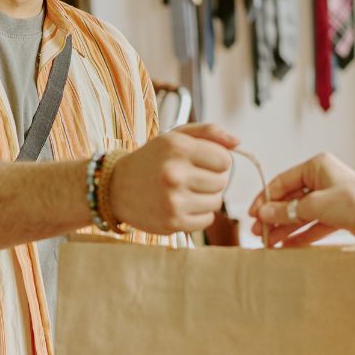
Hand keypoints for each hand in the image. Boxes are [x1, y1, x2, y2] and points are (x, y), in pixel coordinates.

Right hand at [108, 123, 238, 233]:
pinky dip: (199, 214)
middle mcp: (174, 174)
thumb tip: (237, 142)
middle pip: (222, 182)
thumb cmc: (152, 159)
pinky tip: (182, 205)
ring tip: (186, 191)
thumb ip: (209, 132)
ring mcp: (173, 201)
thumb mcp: (175, 136)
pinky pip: (207, 220)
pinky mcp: (172, 222)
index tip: (202, 162)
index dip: (217, 161)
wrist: (116, 187)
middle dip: (212, 179)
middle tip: (192, 177)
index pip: (225, 159)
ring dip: (206, 197)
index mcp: (177, 148)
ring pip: (216, 202)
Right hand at [250, 153, 354, 246]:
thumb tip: (263, 213)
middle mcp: (322, 180)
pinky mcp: (336, 215)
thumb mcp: (316, 205)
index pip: (282, 181)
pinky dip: (301, 234)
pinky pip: (313, 224)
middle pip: (290, 198)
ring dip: (285, 227)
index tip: (253, 213)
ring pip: (300, 213)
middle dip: (274, 215)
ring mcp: (329, 198)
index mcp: (316, 166)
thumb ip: (288, 210)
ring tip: (269, 242)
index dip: (265, 198)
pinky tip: (287, 246)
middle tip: (258, 231)